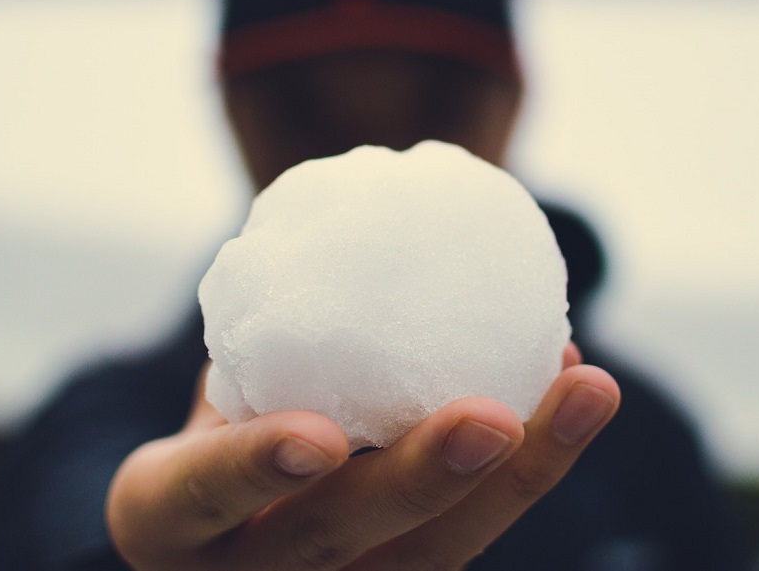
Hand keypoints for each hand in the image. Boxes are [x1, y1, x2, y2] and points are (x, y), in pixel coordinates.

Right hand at [106, 343, 617, 569]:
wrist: (222, 517)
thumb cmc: (215, 429)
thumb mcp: (211, 388)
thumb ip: (263, 337)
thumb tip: (368, 221)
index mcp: (169, 520)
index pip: (201, 496)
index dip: (255, 471)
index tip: (320, 439)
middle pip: (333, 540)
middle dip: (421, 483)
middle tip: (494, 419)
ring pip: (431, 555)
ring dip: (522, 475)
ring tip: (588, 389)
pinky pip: (472, 528)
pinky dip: (531, 464)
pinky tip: (575, 391)